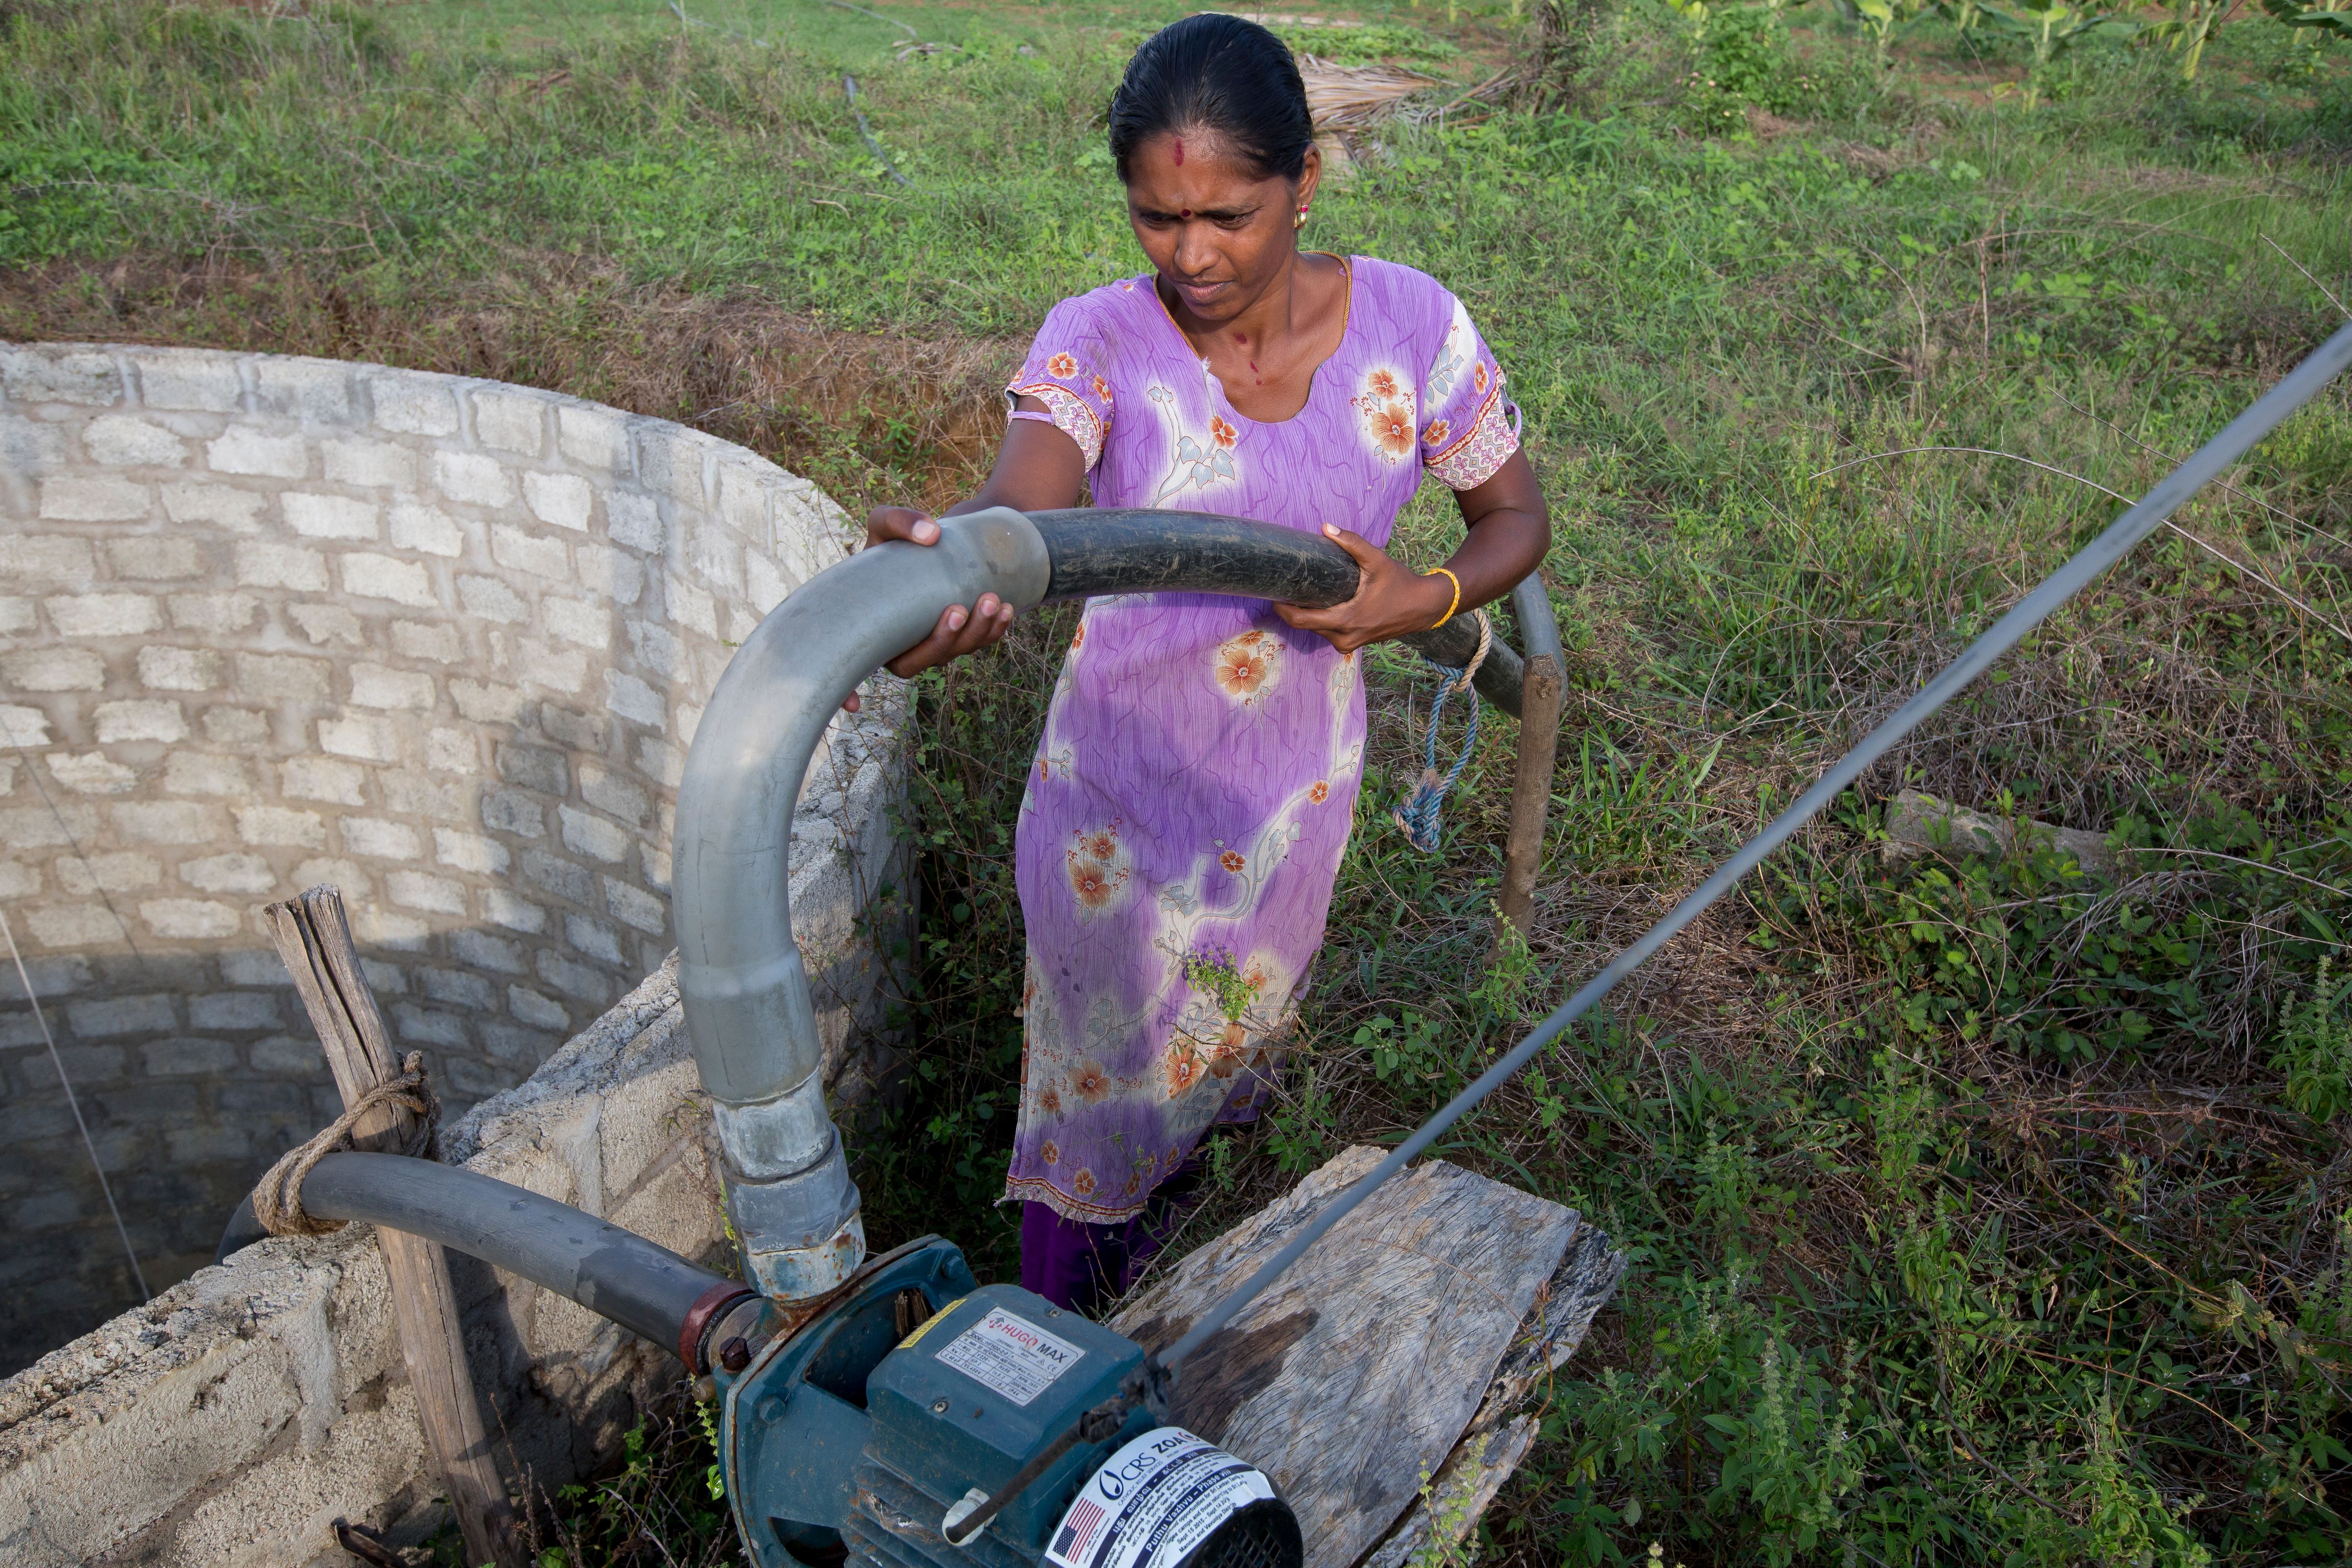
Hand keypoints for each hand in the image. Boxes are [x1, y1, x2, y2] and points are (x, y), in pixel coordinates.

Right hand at [843, 506, 1015, 711]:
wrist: (932, 540)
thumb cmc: (896, 541)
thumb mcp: (885, 522)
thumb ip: (899, 521)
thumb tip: (931, 536)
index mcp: (875, 631)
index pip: (860, 668)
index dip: (847, 691)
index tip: (854, 703)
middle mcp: (903, 645)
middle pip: (923, 662)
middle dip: (946, 640)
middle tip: (960, 607)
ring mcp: (934, 643)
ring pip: (957, 653)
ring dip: (978, 634)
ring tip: (992, 600)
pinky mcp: (962, 636)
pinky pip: (979, 643)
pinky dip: (995, 631)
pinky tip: (1006, 608)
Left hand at [1273, 524, 1455, 654]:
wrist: (1424, 607)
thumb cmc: (1400, 583)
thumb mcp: (1377, 560)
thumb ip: (1352, 544)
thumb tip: (1325, 527)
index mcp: (1345, 620)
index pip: (1301, 621)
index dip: (1282, 609)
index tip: (1274, 593)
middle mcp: (1344, 638)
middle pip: (1305, 627)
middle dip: (1293, 610)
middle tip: (1285, 588)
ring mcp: (1349, 644)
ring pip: (1316, 631)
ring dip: (1306, 616)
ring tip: (1300, 594)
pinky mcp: (1354, 644)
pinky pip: (1328, 634)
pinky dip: (1321, 621)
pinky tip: (1319, 604)